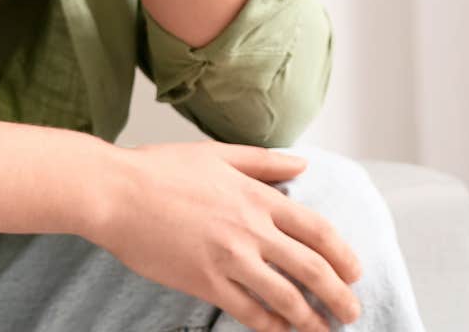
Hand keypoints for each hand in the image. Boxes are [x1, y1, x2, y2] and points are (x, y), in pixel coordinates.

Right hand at [91, 142, 361, 331]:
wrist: (113, 192)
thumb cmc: (156, 169)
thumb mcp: (215, 154)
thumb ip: (262, 161)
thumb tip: (301, 165)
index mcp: (256, 196)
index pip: (318, 230)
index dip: (343, 255)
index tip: (354, 273)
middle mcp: (250, 229)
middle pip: (312, 269)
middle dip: (339, 296)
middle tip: (351, 312)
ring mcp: (229, 257)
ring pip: (287, 297)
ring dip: (312, 320)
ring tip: (323, 331)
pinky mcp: (205, 281)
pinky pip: (249, 312)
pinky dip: (271, 326)